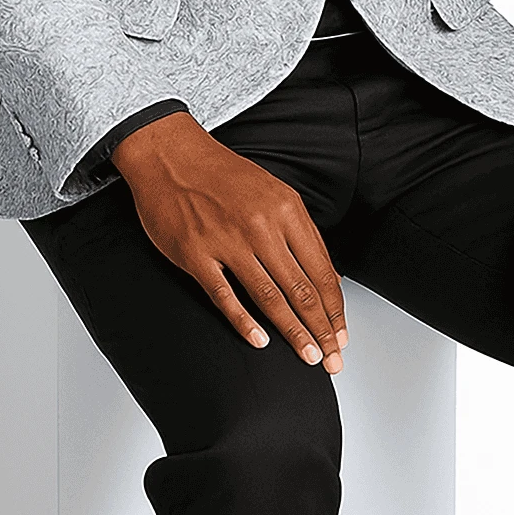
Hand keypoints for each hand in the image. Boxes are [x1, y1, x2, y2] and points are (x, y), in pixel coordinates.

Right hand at [111, 111, 347, 372]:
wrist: (172, 154)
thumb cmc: (224, 175)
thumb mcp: (273, 192)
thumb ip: (300, 232)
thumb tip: (328, 276)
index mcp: (286, 209)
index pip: (320, 270)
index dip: (334, 308)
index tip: (341, 334)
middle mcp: (261, 225)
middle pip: (300, 289)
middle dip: (321, 330)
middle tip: (332, 360)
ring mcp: (227, 241)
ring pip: (269, 297)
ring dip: (293, 332)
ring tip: (308, 357)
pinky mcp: (196, 255)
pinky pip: (225, 296)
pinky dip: (244, 322)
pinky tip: (260, 341)